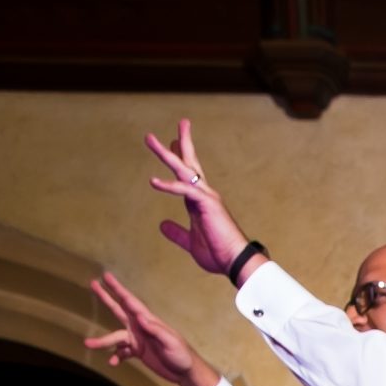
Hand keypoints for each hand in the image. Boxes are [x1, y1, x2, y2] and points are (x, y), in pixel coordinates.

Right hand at [87, 272, 211, 385]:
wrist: (185, 372)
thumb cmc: (182, 355)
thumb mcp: (171, 342)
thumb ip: (156, 330)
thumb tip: (140, 317)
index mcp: (148, 321)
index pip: (130, 302)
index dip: (118, 289)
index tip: (106, 276)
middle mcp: (140, 327)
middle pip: (118, 309)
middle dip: (106, 297)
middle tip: (92, 283)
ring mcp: (138, 339)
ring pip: (115, 337)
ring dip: (102, 341)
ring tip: (88, 344)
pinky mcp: (138, 352)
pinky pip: (122, 352)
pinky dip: (116, 356)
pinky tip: (112, 362)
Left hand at [146, 119, 249, 276]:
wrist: (235, 262)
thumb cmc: (218, 254)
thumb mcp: (190, 242)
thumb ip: (176, 233)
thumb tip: (162, 225)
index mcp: (201, 202)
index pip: (188, 175)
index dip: (180, 157)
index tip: (173, 141)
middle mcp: (205, 194)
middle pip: (189, 163)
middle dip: (183, 142)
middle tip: (180, 123)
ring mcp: (206, 197)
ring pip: (182, 169)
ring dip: (165, 153)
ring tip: (150, 138)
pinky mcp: (207, 204)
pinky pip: (184, 190)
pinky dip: (168, 185)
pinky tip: (153, 181)